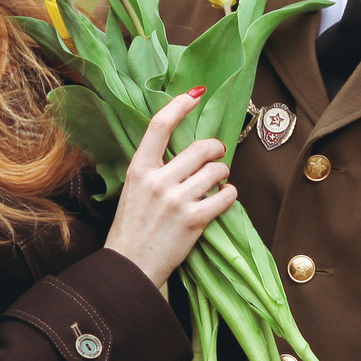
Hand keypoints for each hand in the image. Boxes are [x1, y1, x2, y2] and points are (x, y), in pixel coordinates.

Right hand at [101, 88, 234, 291]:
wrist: (130, 266)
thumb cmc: (132, 227)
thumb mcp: (133, 188)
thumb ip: (153, 167)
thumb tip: (184, 147)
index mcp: (139, 168)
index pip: (160, 125)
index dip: (180, 105)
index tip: (196, 94)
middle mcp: (157, 181)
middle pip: (201, 148)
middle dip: (216, 150)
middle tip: (218, 155)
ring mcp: (176, 200)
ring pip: (217, 172)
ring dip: (223, 175)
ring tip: (218, 182)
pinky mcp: (193, 220)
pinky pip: (226, 197)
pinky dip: (230, 195)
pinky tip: (223, 198)